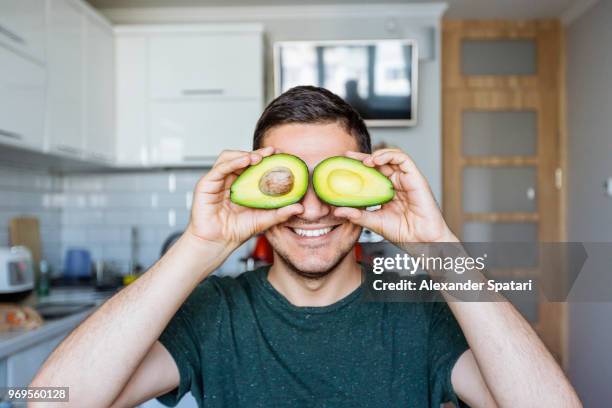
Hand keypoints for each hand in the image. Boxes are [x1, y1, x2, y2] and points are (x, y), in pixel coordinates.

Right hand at [186, 147, 303, 249]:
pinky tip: (245, 161)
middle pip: (242, 158)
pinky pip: (220, 168)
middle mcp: (229, 180)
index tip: (281, 155)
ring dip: (245, 154)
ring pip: (229, 157)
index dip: (267, 158)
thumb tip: (300, 207)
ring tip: (259, 157)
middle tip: (273, 152)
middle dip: (258, 153)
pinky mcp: (206, 184)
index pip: (253, 165)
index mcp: (242, 185)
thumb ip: (281, 213)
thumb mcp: (264, 220)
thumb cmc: (235, 231)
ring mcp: (217, 181)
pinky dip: (233, 162)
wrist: (217, 244)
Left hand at [333, 149, 456, 242]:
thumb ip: (357, 215)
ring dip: (376, 155)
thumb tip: (338, 210)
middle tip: (348, 156)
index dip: (358, 167)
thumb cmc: (404, 233)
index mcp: (387, 192)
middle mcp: (397, 183)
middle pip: (380, 163)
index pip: (372, 174)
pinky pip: (403, 159)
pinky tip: (376, 160)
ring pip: (391, 157)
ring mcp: (407, 180)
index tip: (344, 165)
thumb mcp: (374, 222)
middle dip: (363, 157)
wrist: (422, 242)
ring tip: (363, 161)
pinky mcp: (416, 178)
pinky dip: (389, 155)